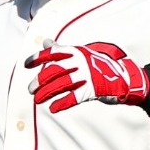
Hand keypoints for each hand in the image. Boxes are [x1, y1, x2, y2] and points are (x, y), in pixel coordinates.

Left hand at [25, 42, 148, 112]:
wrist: (123, 77)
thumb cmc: (98, 65)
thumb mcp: (80, 53)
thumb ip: (62, 49)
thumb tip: (45, 42)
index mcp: (76, 52)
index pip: (53, 52)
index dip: (38, 58)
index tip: (26, 65)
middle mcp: (80, 61)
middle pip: (54, 71)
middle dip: (39, 80)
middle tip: (30, 90)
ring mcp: (87, 75)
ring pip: (61, 84)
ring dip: (47, 93)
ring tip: (38, 100)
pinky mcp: (93, 89)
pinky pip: (73, 97)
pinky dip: (62, 103)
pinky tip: (53, 108)